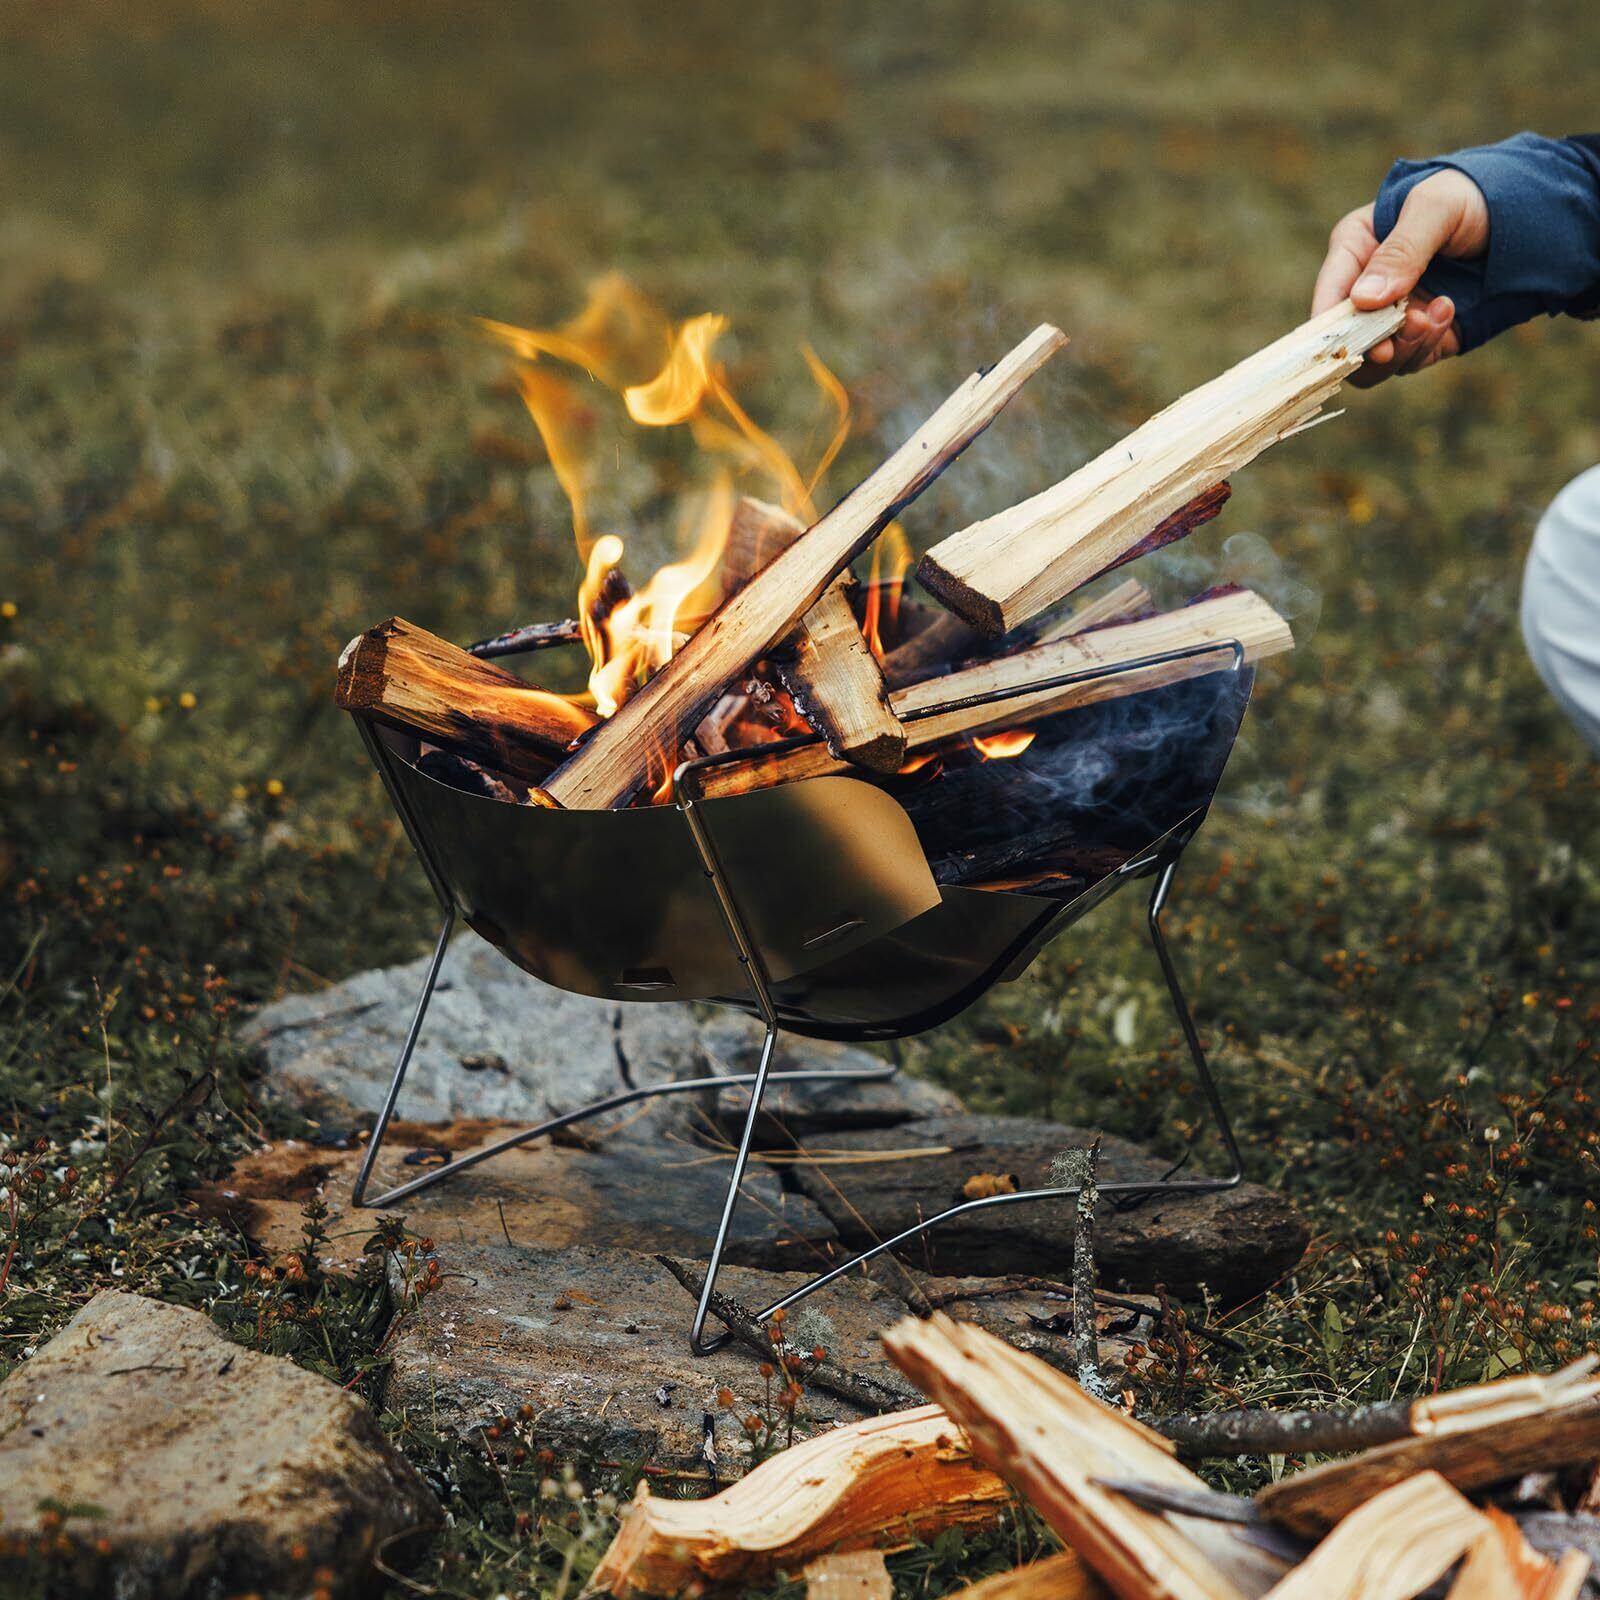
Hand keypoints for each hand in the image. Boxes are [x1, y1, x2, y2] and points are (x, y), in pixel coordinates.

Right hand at [1312, 168, 1489, 386]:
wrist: (1528, 214)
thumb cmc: (1473, 195)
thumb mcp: (1436, 207)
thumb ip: (1400, 251)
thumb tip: (1363, 301)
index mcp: (1354, 251)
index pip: (1326, 300)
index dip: (1333, 328)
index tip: (1360, 339)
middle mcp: (1365, 291)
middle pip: (1345, 342)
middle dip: (1375, 344)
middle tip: (1410, 327)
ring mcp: (1393, 318)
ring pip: (1375, 362)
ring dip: (1405, 347)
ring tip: (1436, 315)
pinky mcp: (1421, 338)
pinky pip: (1409, 361)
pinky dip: (1426, 346)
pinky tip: (1448, 311)